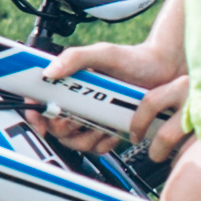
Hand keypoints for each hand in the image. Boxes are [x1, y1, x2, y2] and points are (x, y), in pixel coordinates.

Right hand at [44, 38, 193, 161]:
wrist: (166, 73)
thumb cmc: (135, 59)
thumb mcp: (103, 53)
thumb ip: (75, 58)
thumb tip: (49, 71)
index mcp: (68, 81)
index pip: (39, 100)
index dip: (34, 112)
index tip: (40, 120)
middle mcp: (76, 100)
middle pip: (54, 126)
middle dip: (65, 126)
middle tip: (81, 117)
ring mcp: (90, 117)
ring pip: (73, 141)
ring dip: (86, 137)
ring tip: (102, 124)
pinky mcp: (105, 130)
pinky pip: (94, 147)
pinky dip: (102, 143)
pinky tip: (112, 131)